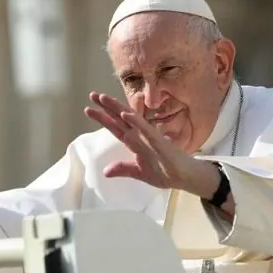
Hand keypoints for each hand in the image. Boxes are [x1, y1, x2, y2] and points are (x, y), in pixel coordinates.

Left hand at [84, 92, 219, 198]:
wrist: (184, 177)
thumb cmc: (164, 172)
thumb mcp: (138, 172)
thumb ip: (123, 169)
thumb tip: (105, 172)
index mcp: (134, 142)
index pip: (116, 127)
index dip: (103, 118)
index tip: (88, 109)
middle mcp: (140, 135)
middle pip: (120, 118)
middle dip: (106, 107)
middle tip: (92, 95)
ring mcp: (149, 137)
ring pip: (131, 119)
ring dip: (117, 108)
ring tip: (104, 98)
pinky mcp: (158, 142)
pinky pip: (146, 129)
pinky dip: (135, 121)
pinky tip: (126, 113)